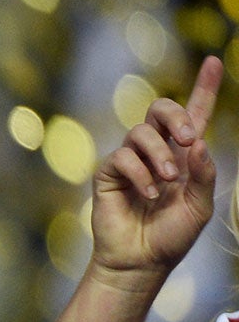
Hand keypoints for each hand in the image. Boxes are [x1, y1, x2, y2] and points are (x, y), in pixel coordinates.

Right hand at [89, 57, 220, 289]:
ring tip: (166, 182)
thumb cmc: (172, 236)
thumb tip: (197, 143)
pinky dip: (139, 174)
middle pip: (161, 110)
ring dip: (159, 155)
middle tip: (189, 139)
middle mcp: (156, 151)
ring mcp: (130, 161)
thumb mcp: (200, 206)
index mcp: (184, 155)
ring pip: (140, 132)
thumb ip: (204, 174)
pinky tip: (148, 194)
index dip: (205, 87)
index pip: (195, 114)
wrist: (141, 261)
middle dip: (176, 116)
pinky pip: (121, 158)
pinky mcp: (108, 174)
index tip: (214, 60)